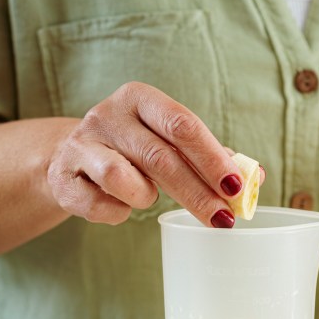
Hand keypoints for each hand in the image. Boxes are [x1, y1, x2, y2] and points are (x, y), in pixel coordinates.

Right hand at [46, 82, 256, 227]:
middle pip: (160, 157)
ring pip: (124, 180)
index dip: (212, 157)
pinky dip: (118, 213)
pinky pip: (101, 206)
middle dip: (197, 193)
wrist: (70, 159)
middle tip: (223, 219)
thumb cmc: (135, 150)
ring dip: (147, 198)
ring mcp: (82, 144)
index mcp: (141, 99)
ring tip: (150, 199)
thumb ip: (211, 157)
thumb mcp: (170, 144)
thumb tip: (255, 176)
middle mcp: (108, 114)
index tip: (236, 187)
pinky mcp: (63, 178)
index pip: (182, 124)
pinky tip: (120, 205)